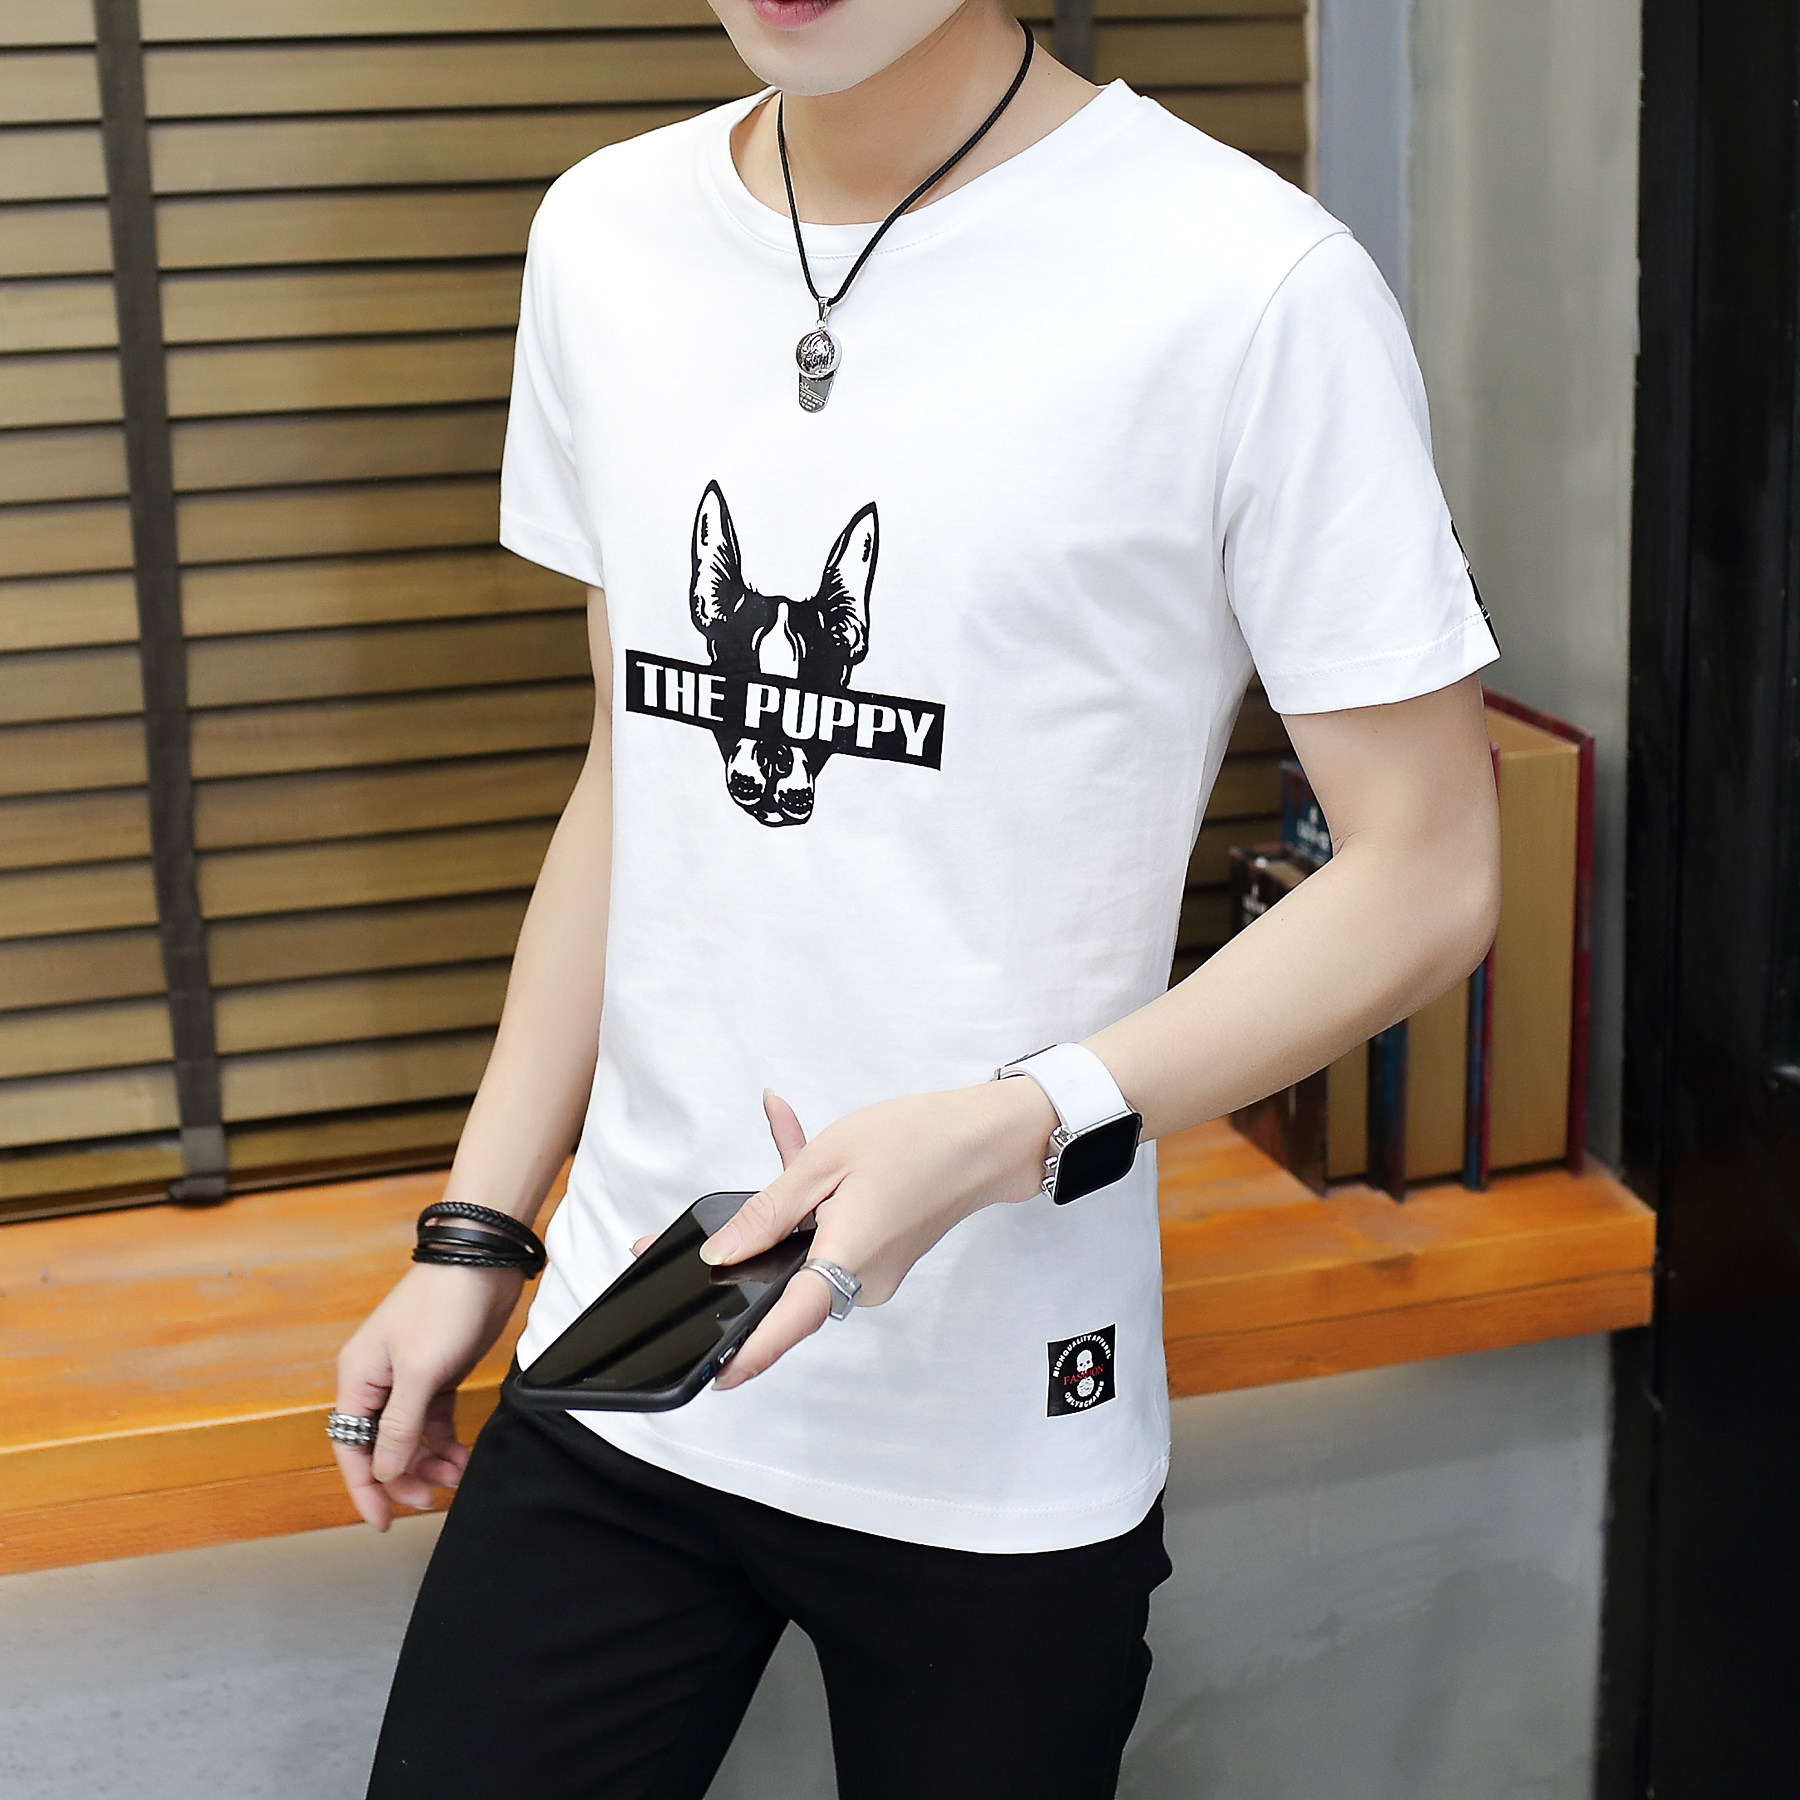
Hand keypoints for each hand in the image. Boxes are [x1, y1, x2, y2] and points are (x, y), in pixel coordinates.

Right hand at [332, 1261, 525, 1529]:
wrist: (481, 1263)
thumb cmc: (443, 1305)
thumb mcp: (420, 1371)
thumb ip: (401, 1425)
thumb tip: (386, 1471)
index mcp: (357, 1378)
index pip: (351, 1448)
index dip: (365, 1488)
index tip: (382, 1521)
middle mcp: (376, 1381)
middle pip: (379, 1447)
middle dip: (404, 1477)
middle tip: (433, 1499)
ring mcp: (407, 1378)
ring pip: (409, 1438)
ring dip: (429, 1462)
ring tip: (456, 1476)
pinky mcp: (436, 1374)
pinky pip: (433, 1422)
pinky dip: (445, 1442)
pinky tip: (462, 1456)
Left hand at [698, 1080, 1057, 1389]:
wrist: (986, 1139)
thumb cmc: (919, 1140)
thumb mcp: (826, 1160)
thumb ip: (769, 1210)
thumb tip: (724, 1252)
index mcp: (848, 1256)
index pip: (791, 1316)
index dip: (751, 1351)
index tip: (718, 1375)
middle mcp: (864, 1279)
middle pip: (790, 1273)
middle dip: (763, 1234)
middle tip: (733, 1196)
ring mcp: (875, 1272)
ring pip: (810, 1247)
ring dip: (794, 1203)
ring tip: (790, 1135)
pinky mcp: (881, 1257)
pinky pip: (833, 1238)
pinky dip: (818, 1202)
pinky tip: (800, 1144)